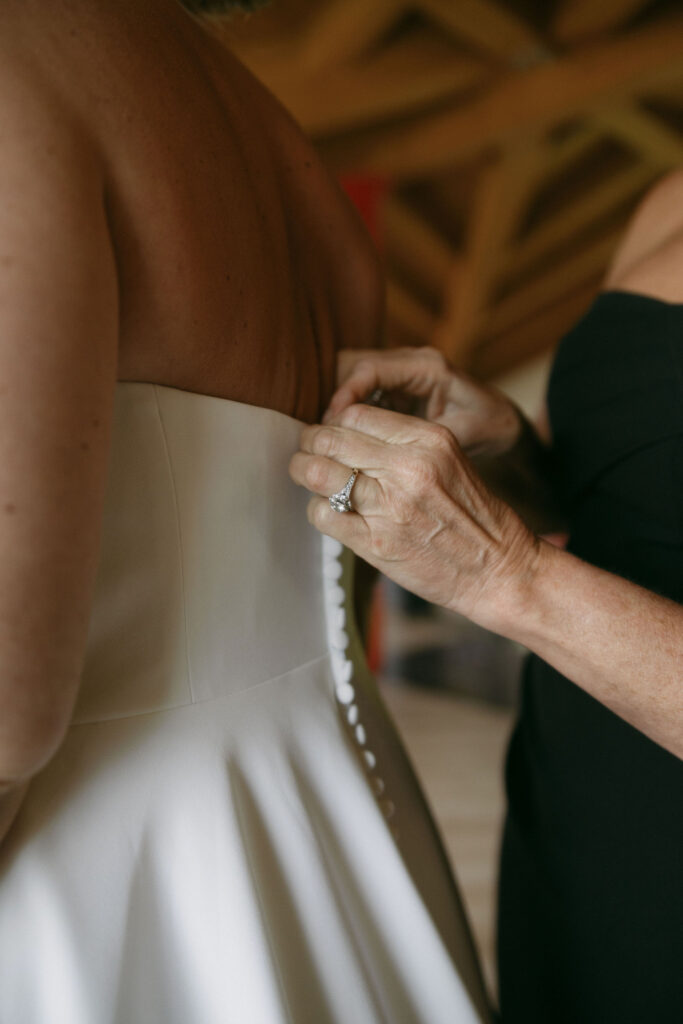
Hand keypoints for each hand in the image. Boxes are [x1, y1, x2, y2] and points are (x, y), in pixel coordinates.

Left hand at [290, 403, 539, 627]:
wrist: (498, 570)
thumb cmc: (474, 517)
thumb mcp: (449, 460)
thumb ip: (403, 443)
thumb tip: (347, 431)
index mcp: (429, 440)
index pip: (356, 414)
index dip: (333, 421)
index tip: (330, 433)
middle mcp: (408, 468)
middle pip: (330, 438)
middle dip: (311, 442)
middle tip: (307, 451)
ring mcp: (390, 506)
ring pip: (318, 472)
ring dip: (304, 471)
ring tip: (307, 475)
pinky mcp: (376, 542)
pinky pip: (322, 514)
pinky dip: (318, 510)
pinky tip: (330, 511)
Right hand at [325, 347, 522, 457]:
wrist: (501, 422)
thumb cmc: (488, 426)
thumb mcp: (463, 435)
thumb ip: (427, 438)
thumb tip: (388, 451)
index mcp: (428, 366)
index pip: (371, 369)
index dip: (346, 394)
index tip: (333, 422)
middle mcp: (410, 362)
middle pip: (353, 364)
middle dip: (334, 395)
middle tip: (325, 431)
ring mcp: (400, 373)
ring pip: (351, 375)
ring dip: (338, 403)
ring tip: (330, 436)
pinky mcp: (394, 387)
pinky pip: (361, 392)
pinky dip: (348, 411)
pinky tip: (343, 437)